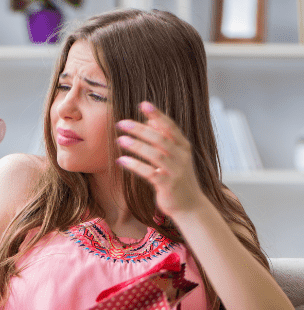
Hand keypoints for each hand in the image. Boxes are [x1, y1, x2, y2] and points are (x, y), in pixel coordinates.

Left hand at [115, 102, 207, 218]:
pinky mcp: (167, 185)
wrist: (190, 206)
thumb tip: (150, 120)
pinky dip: (134, 166)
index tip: (143, 104)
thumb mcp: (174, 157)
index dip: (157, 114)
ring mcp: (175, 171)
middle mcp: (181, 156)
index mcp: (183, 147)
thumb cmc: (178, 179)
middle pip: (160, 138)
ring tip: (119, 140)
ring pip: (154, 154)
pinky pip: (149, 172)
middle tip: (121, 123)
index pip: (170, 126)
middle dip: (140, 129)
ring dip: (136, 146)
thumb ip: (164, 139)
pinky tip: (120, 161)